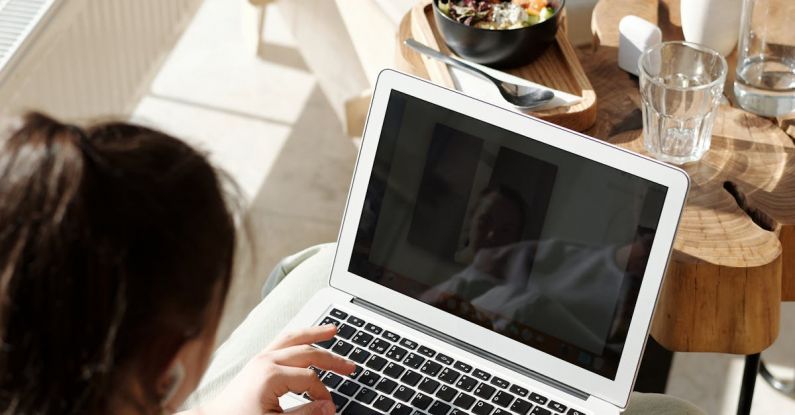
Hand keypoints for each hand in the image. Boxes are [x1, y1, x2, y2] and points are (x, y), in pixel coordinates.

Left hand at [196, 324, 354, 414]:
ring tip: (333, 330)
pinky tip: (306, 338)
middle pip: (307, 353)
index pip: (311, 380)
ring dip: (315, 334)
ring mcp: (260, 359)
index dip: (324, 394)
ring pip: (294, 339)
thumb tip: (329, 407)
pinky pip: (281, 341)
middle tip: (351, 367)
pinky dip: (298, 337)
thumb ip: (305, 414)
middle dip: (332, 359)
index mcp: (271, 375)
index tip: (329, 407)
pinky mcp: (256, 362)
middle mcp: (266, 361)